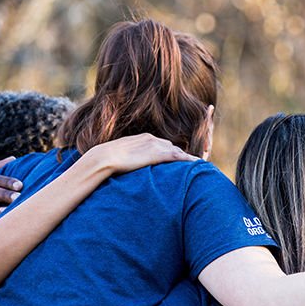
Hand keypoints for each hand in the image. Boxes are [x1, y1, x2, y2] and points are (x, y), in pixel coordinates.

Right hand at [83, 133, 198, 175]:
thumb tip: (131, 165)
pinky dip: (189, 160)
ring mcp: (156, 145)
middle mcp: (153, 139)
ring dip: (189, 159)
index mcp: (145, 138)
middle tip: (194, 164)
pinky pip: (178, 157)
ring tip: (200, 167)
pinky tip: (197, 165)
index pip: (164, 145)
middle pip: (174, 147)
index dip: (173, 152)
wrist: (104, 157)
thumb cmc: (108, 159)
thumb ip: (132, 157)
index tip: (180, 159)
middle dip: (184, 155)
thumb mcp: (122, 155)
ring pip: (178, 151)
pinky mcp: (157, 154)